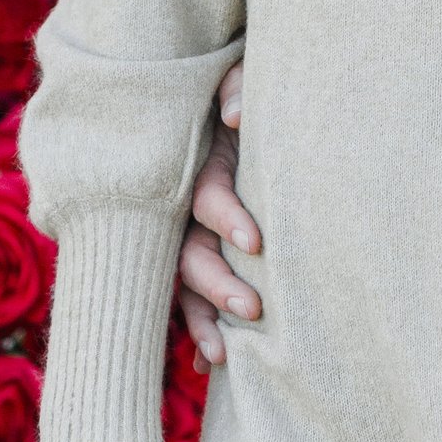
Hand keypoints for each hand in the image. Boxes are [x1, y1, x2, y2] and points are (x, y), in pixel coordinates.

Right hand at [177, 86, 262, 366]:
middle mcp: (183, 207)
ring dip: (202, 321)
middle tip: (255, 308)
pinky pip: (189, 298)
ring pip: (183, 285)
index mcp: (196, 166)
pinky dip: (198, 331)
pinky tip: (211, 366)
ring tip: (225, 357)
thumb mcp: (236, 74)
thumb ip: (237, 87)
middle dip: (218, 283)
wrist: (217, 102)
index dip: (229, 217)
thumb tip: (236, 117)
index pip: (207, 198)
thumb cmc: (237, 92)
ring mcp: (184, 234)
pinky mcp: (196, 252)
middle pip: (189, 252)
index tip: (257, 241)